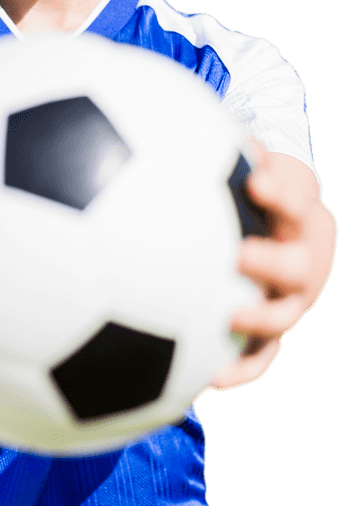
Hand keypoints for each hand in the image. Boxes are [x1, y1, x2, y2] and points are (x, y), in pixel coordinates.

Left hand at [211, 142, 336, 390]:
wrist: (283, 234)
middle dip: (272, 262)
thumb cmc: (256, 195)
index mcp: (299, 218)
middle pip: (299, 266)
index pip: (299, 200)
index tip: (255, 180)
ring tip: (232, 318)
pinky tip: (210, 383)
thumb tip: (204, 122)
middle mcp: (302, 262)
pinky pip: (260, 357)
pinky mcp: (271, 333)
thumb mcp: (253, 168)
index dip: (283, 191)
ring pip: (285, 317)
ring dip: (261, 319)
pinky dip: (241, 370)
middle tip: (240, 255)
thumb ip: (235, 153)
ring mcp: (289, 301)